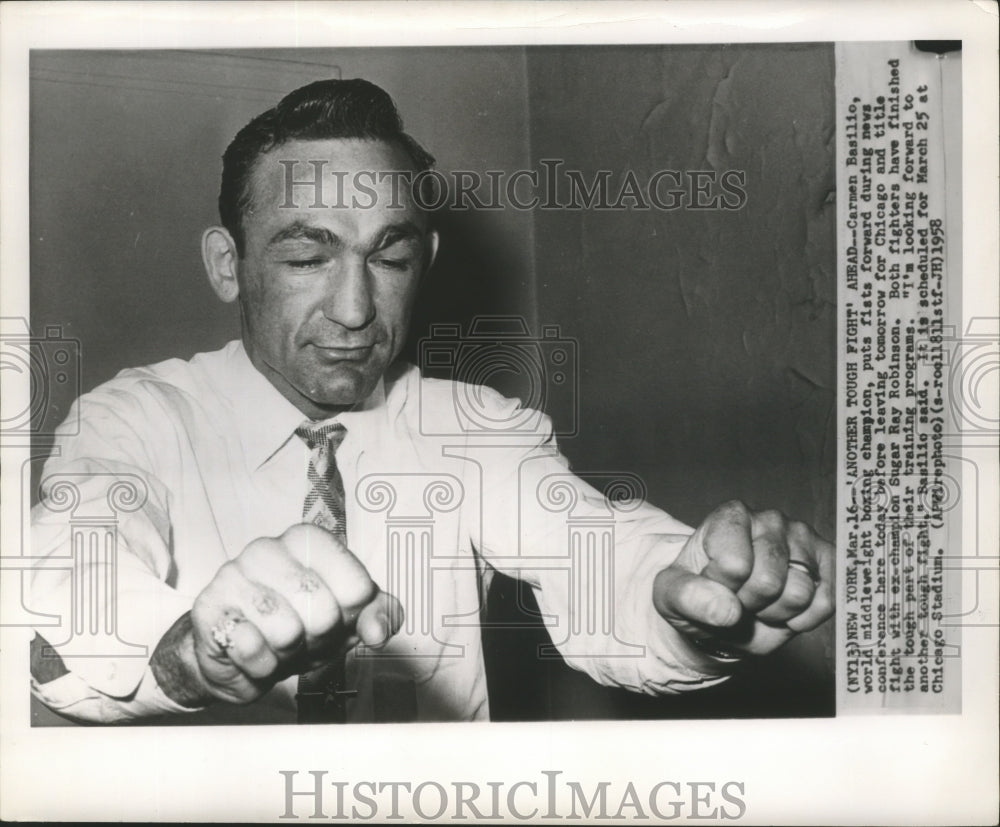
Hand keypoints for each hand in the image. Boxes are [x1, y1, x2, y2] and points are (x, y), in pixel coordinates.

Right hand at [152, 523, 402, 705]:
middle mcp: (268, 548)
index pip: (356, 585)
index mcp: (309, 540)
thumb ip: (379, 615)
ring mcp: (233, 575)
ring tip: (278, 643)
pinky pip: (252, 649)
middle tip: (304, 636)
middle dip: (319, 639)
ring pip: (286, 631)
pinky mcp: (209, 609)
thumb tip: (378, 630)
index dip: (351, 616)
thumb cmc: (299, 625)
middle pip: (322, 611)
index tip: (338, 617)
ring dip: (289, 653)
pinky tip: (255, 651)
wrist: (244, 653)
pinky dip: (261, 664)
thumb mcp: (349, 618)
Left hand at [652, 501, 833, 657]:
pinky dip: (801, 619)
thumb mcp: (672, 596)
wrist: (724, 610)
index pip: (734, 565)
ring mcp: (803, 538)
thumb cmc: (698, 593)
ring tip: (759, 602)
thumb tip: (726, 610)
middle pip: (769, 581)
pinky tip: (782, 609)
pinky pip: (825, 603)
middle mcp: (770, 519)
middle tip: (737, 598)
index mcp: (731, 516)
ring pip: (799, 593)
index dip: (722, 590)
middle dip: (749, 604)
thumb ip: (688, 598)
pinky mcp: (829, 562)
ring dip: (774, 612)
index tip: (712, 585)